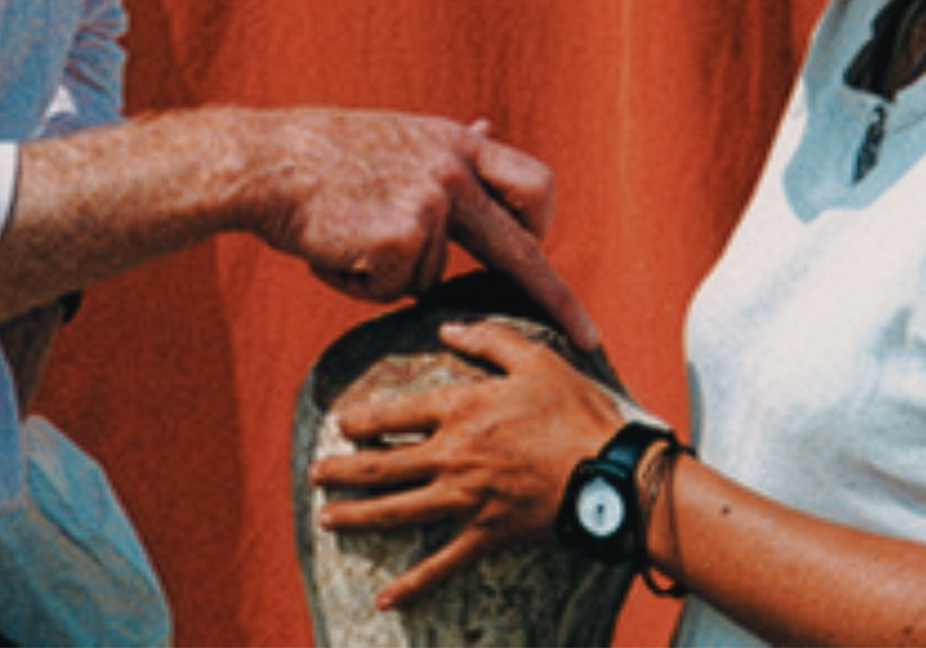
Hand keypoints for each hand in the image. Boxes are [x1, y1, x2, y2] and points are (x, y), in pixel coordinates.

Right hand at [241, 109, 598, 349]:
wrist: (265, 162)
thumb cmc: (324, 153)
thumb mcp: (400, 135)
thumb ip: (449, 147)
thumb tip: (489, 128)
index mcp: (459, 145)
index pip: (533, 184)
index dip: (542, 225)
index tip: (549, 253)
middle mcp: (454, 172)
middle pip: (520, 248)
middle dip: (557, 299)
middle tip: (587, 338)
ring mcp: (430, 205)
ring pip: (429, 281)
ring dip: (389, 275)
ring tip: (347, 237)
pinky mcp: (400, 238)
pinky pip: (391, 292)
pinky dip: (360, 284)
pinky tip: (334, 249)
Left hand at [309, 320, 627, 609]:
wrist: (611, 471)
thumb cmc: (576, 410)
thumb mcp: (535, 358)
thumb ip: (488, 338)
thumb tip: (447, 326)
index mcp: (461, 409)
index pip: (394, 414)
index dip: (361, 420)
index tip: (340, 424)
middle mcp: (453, 456)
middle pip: (381, 466)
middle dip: (341, 470)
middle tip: (314, 473)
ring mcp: (466, 499)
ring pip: (397, 511)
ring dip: (357, 516)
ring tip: (326, 518)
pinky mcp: (486, 534)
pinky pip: (442, 565)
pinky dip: (412, 584)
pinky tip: (384, 599)